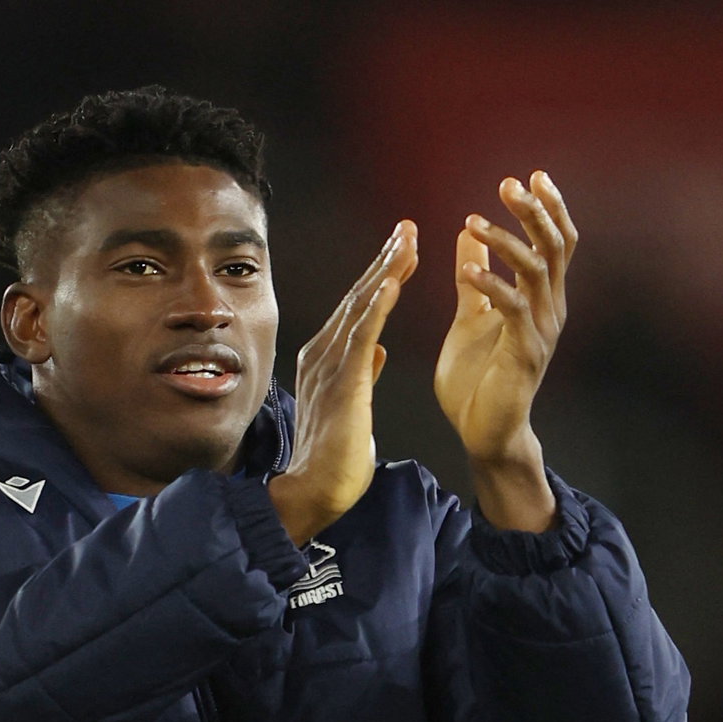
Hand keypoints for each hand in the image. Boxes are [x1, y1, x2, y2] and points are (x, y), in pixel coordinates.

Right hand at [269, 220, 417, 543]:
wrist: (314, 491)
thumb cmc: (334, 459)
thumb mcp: (354, 408)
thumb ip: (363, 375)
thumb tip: (379, 352)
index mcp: (327, 359)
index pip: (359, 308)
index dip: (381, 276)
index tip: (402, 250)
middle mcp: (323, 354)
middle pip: (359, 297)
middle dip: (385, 260)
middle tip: (408, 228)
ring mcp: (330, 365)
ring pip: (361, 307)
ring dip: (386, 271)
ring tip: (407, 241)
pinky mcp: (342, 381)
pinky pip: (363, 334)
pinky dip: (378, 305)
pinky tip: (394, 280)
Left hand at [434, 171, 575, 529]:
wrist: (483, 433)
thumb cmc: (478, 379)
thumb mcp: (471, 315)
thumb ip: (475, 274)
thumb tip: (468, 231)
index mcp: (541, 299)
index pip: (556, 244)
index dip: (549, 208)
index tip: (531, 175)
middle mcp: (550, 310)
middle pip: (553, 248)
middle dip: (534, 212)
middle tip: (509, 184)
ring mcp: (540, 332)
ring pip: (535, 272)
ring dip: (505, 243)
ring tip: (474, 222)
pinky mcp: (523, 354)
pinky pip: (513, 309)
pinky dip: (491, 285)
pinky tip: (467, 270)